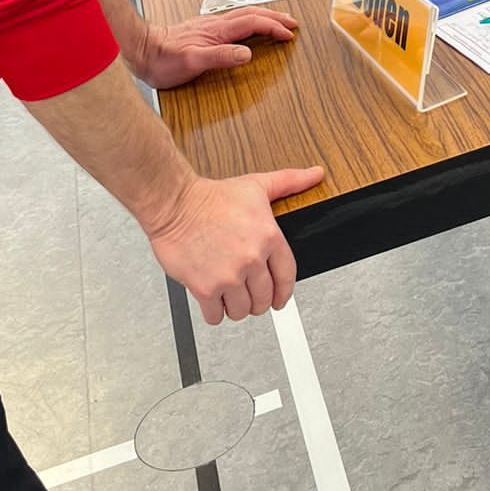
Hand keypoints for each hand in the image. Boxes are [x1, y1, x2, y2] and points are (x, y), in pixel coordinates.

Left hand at [136, 8, 297, 88]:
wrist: (142, 51)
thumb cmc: (163, 59)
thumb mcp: (192, 62)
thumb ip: (221, 56)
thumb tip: (247, 54)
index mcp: (217, 30)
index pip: (253, 22)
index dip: (274, 27)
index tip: (289, 34)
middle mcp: (215, 24)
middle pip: (252, 14)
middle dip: (274, 17)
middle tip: (292, 23)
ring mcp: (209, 26)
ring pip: (243, 15)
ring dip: (263, 17)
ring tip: (276, 22)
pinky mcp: (203, 31)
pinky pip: (233, 21)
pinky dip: (249, 21)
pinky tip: (246, 28)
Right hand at [146, 167, 325, 322]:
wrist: (174, 203)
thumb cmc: (210, 196)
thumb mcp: (256, 185)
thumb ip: (290, 181)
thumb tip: (315, 174)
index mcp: (269, 238)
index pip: (287, 277)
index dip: (284, 292)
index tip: (280, 299)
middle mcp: (251, 259)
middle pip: (264, 298)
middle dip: (259, 301)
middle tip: (251, 297)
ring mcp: (229, 276)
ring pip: (242, 311)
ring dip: (237, 308)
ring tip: (231, 297)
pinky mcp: (205, 288)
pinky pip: (215, 316)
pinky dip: (215, 313)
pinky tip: (213, 302)